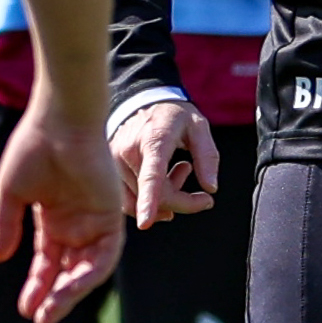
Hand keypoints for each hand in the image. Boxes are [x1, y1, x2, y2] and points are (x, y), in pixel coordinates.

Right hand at [0, 96, 127, 322]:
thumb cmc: (33, 148)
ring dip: (70, 292)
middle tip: (39, 320)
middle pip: (67, 271)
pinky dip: (89, 274)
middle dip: (53, 297)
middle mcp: (75, 223)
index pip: (47, 262)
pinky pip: (104, 255)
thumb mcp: (11, 193)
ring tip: (50, 311)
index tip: (24, 308)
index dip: (36, 285)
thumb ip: (6, 224)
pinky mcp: (111, 215)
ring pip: (86, 269)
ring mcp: (94, 220)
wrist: (61, 120)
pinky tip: (69, 288)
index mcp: (52, 218)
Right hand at [115, 95, 222, 228]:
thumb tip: (211, 188)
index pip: (151, 176)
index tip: (146, 222)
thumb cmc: (173, 115)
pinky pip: (130, 200)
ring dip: (166, 195)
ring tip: (178, 169)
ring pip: (143, 200)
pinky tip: (162, 177)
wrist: (142, 100)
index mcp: (153, 141)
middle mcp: (129, 152)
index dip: (150, 200)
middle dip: (182, 198)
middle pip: (156, 196)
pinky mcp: (109, 170)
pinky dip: (149, 198)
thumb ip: (208, 156)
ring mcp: (115, 162)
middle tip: (193, 175)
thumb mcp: (199, 127)